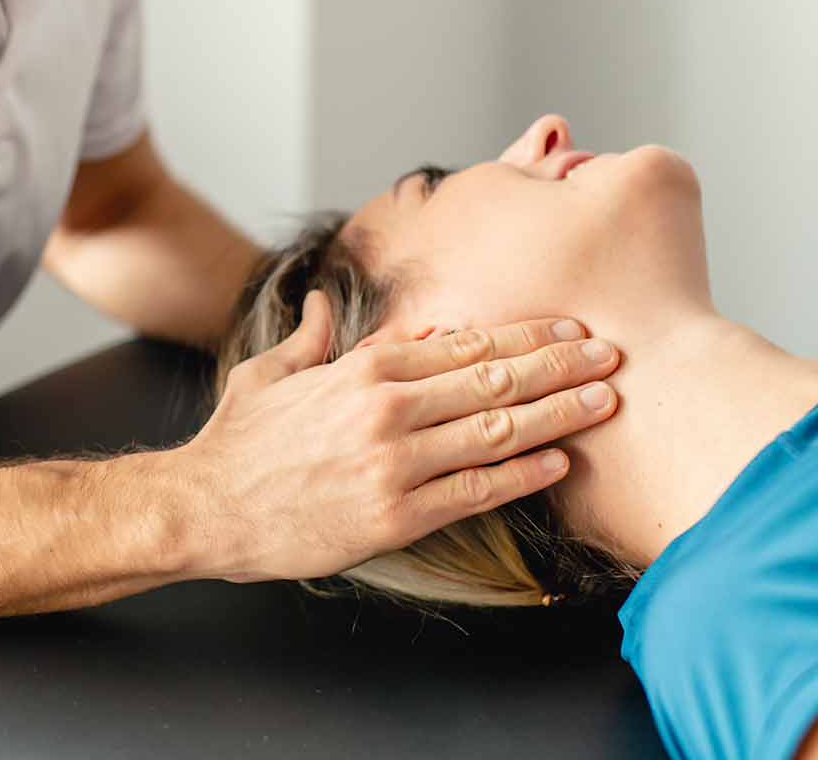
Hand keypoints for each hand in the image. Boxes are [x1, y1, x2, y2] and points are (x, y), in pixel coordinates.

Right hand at [183, 292, 619, 582]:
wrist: (205, 506)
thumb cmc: (240, 438)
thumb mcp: (272, 371)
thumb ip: (310, 336)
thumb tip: (322, 302)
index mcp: (366, 366)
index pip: (466, 341)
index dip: (525, 331)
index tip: (569, 323)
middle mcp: (388, 405)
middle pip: (494, 377)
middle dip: (560, 362)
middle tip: (612, 352)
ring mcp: (394, 461)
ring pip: (495, 429)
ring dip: (558, 413)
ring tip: (604, 400)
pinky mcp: (395, 514)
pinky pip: (474, 490)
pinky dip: (522, 474)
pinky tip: (558, 462)